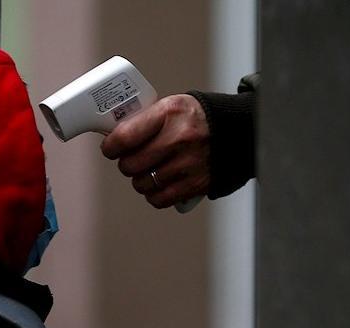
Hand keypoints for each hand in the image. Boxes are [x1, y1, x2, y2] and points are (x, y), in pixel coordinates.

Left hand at [100, 94, 209, 208]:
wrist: (239, 130)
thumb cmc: (197, 118)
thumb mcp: (171, 106)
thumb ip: (143, 121)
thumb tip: (112, 139)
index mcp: (169, 113)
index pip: (124, 137)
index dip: (110, 146)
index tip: (111, 148)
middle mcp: (179, 138)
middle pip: (130, 165)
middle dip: (127, 163)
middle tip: (136, 157)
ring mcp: (188, 163)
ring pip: (141, 184)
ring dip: (141, 179)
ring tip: (151, 168)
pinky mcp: (196, 184)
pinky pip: (158, 199)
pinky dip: (155, 194)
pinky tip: (160, 182)